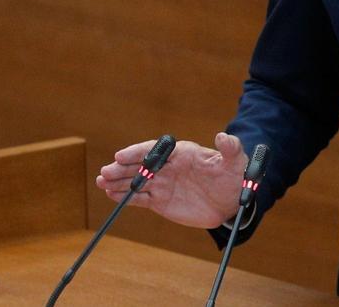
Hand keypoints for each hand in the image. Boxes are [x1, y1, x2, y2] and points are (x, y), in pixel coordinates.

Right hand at [96, 132, 248, 228]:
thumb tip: (223, 136)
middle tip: (105, 171)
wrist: (232, 202)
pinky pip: (140, 198)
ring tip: (102, 182)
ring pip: (137, 181)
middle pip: (141, 165)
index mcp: (182, 153)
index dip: (138, 152)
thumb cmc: (234, 177)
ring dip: (119, 181)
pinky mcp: (161, 201)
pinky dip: (126, 197)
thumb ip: (230, 149)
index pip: (155, 150)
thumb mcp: (236, 161)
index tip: (121, 155)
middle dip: (122, 168)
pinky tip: (111, 195)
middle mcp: (169, 167)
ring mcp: (163, 184)